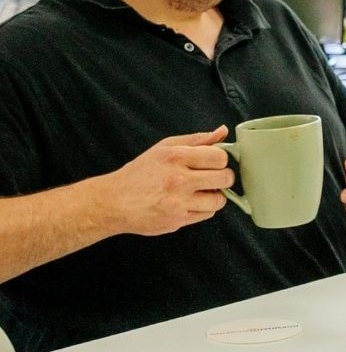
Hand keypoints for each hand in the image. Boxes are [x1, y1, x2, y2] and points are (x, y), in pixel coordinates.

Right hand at [106, 127, 233, 236]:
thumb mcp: (165, 148)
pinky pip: (207, 214)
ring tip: (200, 192)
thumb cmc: (140, 173)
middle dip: (222, 178)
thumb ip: (197, 139)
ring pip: (219, 200)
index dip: (220, 160)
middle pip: (225, 178)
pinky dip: (203, 209)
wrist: (114, 202)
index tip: (213, 163)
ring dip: (214, 196)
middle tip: (210, 178)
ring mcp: (178, 202)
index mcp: (176, 157)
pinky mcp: (178, 220)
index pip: (220, 157)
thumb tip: (222, 131)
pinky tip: (190, 203)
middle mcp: (178, 179)